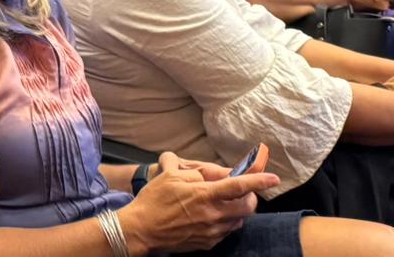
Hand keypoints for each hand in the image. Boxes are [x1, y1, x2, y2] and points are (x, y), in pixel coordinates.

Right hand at [117, 149, 275, 254]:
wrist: (141, 230)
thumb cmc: (153, 201)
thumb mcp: (169, 177)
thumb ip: (193, 173)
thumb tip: (208, 175)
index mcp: (204, 195)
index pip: (239, 186)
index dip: (259, 181)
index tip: (275, 179)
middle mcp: (213, 214)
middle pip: (247, 207)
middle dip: (250, 197)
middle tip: (241, 192)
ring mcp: (212, 232)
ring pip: (238, 220)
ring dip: (236, 211)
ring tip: (220, 204)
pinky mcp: (208, 243)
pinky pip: (225, 231)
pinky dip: (224, 222)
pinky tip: (209, 217)